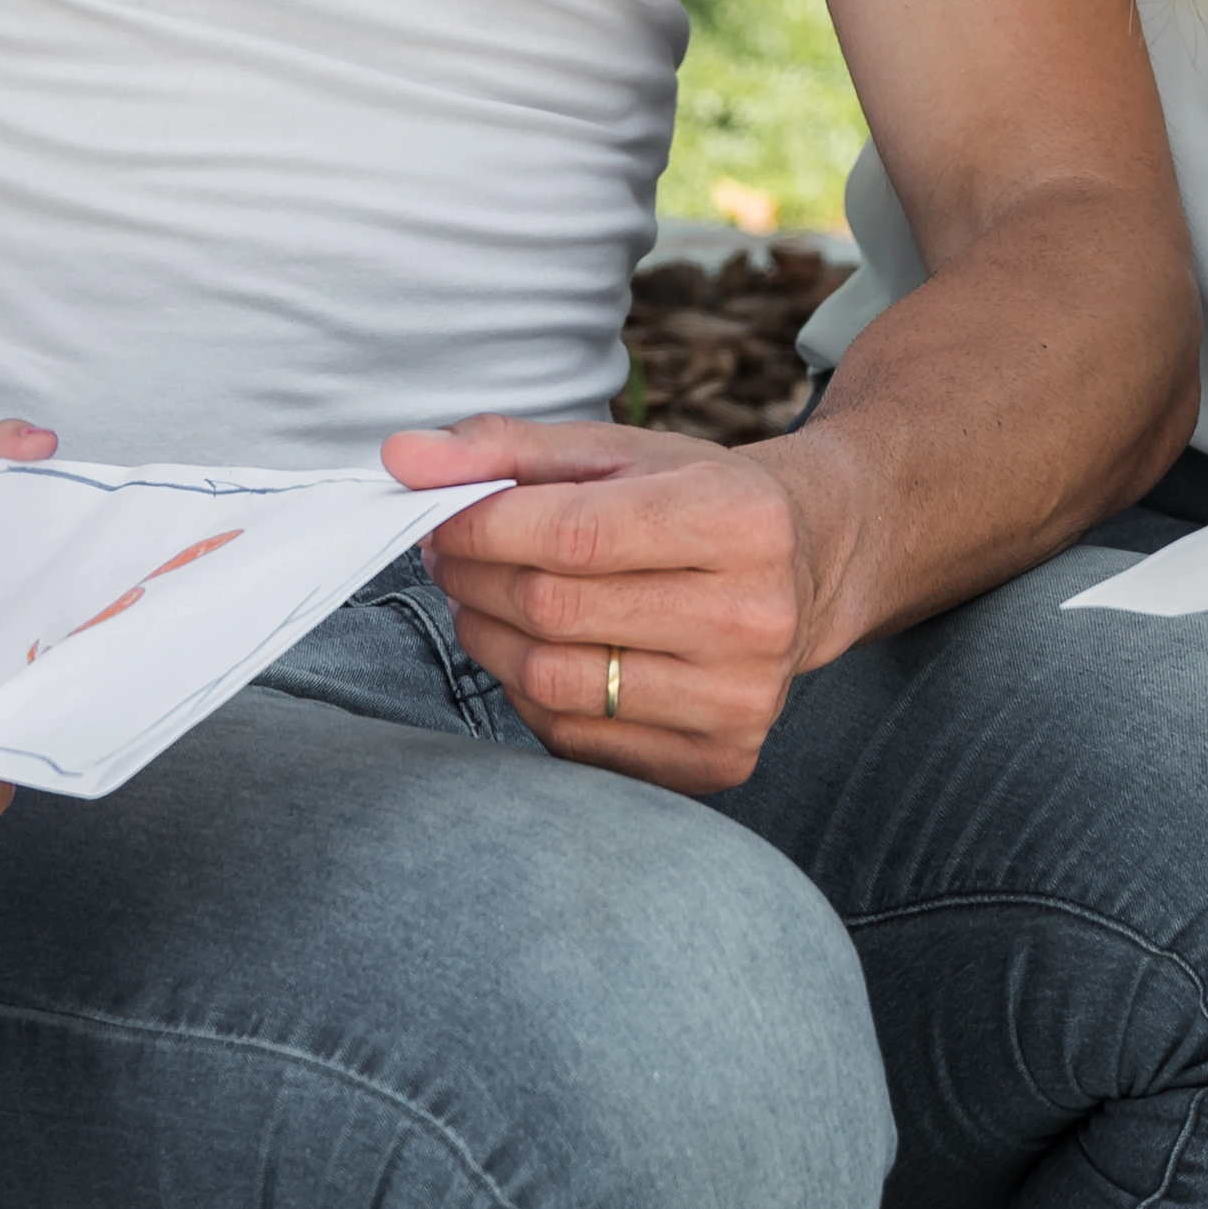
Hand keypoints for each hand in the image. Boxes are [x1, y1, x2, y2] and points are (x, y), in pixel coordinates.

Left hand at [385, 416, 819, 793]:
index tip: (437, 518)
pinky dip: (530, 697)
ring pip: (555, 684)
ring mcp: (742, 700)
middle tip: (448, 557)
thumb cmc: (694, 498)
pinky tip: (537, 652)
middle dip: (475, 580)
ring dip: (490, 640)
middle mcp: (755, 618)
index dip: (479, 529)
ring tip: (484, 601)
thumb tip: (401, 457)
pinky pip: (577, 740)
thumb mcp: (615, 452)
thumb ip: (505, 449)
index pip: (571, 535)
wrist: (805, 566)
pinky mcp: (720, 759)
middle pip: (555, 612)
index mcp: (740, 520)